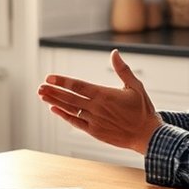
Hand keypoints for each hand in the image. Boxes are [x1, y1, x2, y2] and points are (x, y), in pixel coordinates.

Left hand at [37, 49, 161, 153]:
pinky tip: (54, 109)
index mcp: (105, 95)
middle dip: (53, 91)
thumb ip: (123, 70)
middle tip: (40, 86)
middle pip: (69, 98)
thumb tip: (114, 53)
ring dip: (55, 102)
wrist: (147, 135)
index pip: (78, 86)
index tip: (49, 77)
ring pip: (70, 109)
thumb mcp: (135, 86)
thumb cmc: (142, 110)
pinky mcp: (94, 132)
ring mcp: (94, 121)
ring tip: (42, 95)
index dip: (62, 81)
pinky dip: (64, 116)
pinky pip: (75, 123)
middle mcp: (96, 108)